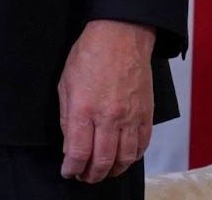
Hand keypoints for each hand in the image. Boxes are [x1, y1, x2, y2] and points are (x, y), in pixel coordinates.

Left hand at [57, 19, 155, 182]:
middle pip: (102, 160)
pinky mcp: (146, 114)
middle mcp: (108, 116)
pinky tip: (123, 158)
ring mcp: (130, 117)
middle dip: (91, 175)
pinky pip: (141, 145)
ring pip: (124, 158)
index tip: (68, 172)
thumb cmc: (90, 54)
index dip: (72, 168)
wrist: (121, 36)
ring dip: (112, 171)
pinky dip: (132, 158)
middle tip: (84, 176)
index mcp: (84, 108)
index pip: (78, 152)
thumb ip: (66, 117)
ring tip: (103, 171)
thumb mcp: (65, 83)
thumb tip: (70, 144)